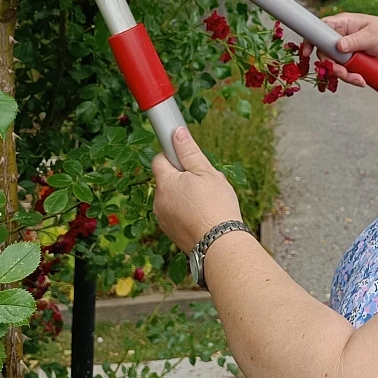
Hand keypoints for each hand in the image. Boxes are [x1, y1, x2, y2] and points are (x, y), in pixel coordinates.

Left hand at [152, 126, 243, 252]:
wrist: (219, 244)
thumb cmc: (215, 206)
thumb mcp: (206, 172)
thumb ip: (189, 152)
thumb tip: (176, 132)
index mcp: (165, 182)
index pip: (159, 159)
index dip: (174, 155)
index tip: (187, 158)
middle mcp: (158, 201)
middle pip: (167, 179)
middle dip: (183, 177)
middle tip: (204, 182)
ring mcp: (163, 219)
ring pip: (172, 198)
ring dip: (185, 195)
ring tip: (206, 201)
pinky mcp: (170, 232)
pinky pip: (176, 214)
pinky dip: (186, 211)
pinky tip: (203, 214)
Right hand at [316, 12, 377, 87]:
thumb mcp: (371, 35)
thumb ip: (354, 40)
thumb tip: (339, 46)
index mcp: (342, 23)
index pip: (320, 28)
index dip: (310, 39)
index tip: (306, 52)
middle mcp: (339, 37)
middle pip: (324, 52)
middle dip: (332, 65)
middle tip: (342, 72)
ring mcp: (343, 51)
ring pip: (333, 65)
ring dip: (343, 74)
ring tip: (358, 79)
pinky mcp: (348, 62)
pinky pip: (342, 71)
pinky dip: (350, 77)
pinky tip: (361, 80)